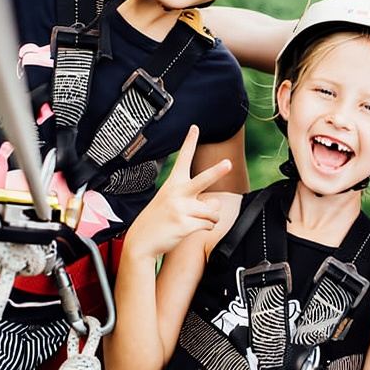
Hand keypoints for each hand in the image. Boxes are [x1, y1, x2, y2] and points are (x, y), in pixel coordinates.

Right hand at [123, 126, 231, 259]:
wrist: (141, 242)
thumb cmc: (158, 220)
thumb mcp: (172, 203)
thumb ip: (195, 199)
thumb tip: (216, 204)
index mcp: (173, 183)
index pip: (183, 159)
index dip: (189, 142)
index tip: (195, 128)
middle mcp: (177, 193)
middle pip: (203, 179)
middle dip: (217, 171)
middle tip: (228, 163)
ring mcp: (181, 208)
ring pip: (213, 210)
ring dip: (211, 217)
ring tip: (197, 220)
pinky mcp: (185, 224)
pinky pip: (208, 224)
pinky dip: (206, 228)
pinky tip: (193, 228)